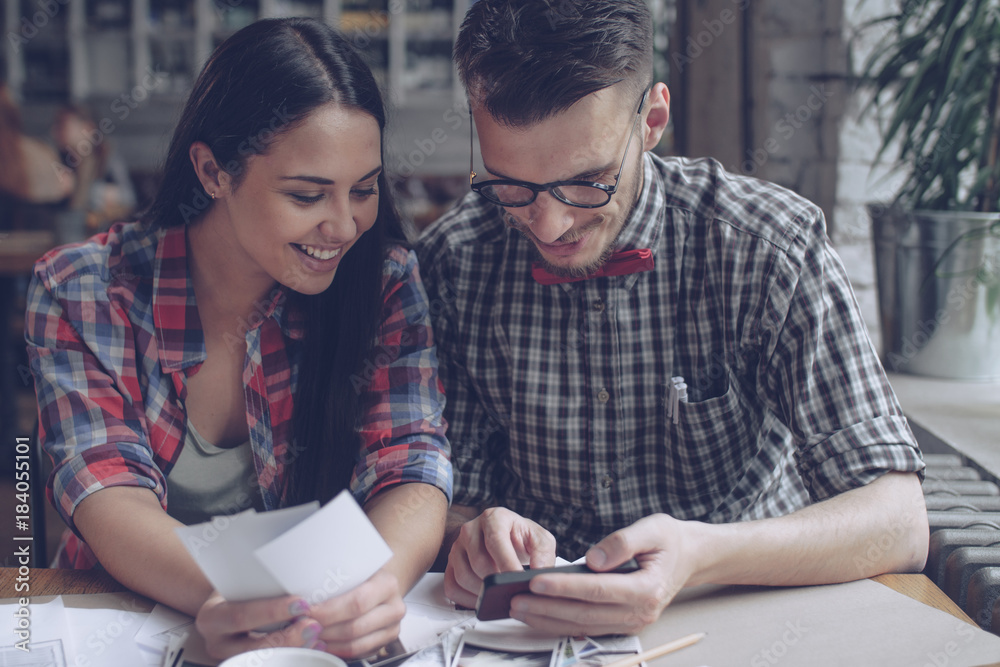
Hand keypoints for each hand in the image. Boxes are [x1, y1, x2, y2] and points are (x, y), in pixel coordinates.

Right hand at [195, 592, 325, 659]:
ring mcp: (230, 658)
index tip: (300, 604)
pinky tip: (315, 646)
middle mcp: (217, 643)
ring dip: (295, 649)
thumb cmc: (237, 589)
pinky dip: (296, 656)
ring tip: (316, 636)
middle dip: (288, 637)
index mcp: (212, 617)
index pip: (241, 615)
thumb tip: (296, 578)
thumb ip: (261, 584)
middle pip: (253, 646)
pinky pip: (272, 663)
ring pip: (263, 660)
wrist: (226, 605)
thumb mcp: (241, 582)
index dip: (271, 611)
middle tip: (313, 625)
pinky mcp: (245, 664)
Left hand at [309, 568, 405, 658]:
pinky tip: (323, 643)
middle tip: (303, 626)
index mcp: (387, 584)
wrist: (379, 583)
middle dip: (324, 629)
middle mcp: (394, 607)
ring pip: (355, 644)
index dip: (329, 611)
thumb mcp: (352, 568)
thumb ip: (333, 579)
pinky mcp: (385, 643)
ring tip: (309, 636)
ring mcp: (392, 628)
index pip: (357, 602)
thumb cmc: (362, 575)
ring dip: (328, 643)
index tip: (306, 612)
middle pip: (355, 627)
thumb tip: (299, 595)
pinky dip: (337, 650)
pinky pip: (358, 653)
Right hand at [444, 507, 556, 609]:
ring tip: (498, 596)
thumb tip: (540, 572)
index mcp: (494, 518)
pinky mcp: (451, 564)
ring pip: (463, 576)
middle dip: (496, 582)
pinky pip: (452, 586)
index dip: (507, 563)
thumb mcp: (540, 539)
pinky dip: (466, 599)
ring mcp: (458, 547)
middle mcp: (471, 529)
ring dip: (482, 592)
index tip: (518, 580)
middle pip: (478, 562)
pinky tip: (482, 599)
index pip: (496, 541)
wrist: (506, 537)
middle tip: (511, 591)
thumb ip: (544, 553)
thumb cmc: (521, 538)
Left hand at [508, 514, 690, 635]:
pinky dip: (560, 622)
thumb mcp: (652, 529)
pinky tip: (538, 614)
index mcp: (648, 588)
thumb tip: (593, 558)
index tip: (536, 581)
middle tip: (515, 599)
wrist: (688, 557)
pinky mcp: (623, 624)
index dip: (565, 587)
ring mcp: (632, 622)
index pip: (598, 589)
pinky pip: (588, 627)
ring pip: (583, 625)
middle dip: (547, 608)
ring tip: (519, 608)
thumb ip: (623, 541)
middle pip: (586, 614)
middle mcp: (640, 612)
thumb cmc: (668, 540)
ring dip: (549, 619)